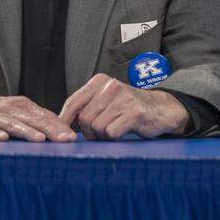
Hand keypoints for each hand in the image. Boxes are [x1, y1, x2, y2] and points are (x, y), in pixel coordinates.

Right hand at [0, 86, 76, 141]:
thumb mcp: (17, 112)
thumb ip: (36, 120)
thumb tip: (60, 132)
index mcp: (24, 106)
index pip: (45, 116)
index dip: (59, 127)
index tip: (72, 137)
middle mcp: (11, 109)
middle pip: (34, 120)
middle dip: (51, 130)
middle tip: (65, 139)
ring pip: (13, 124)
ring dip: (27, 131)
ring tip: (39, 139)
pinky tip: (2, 138)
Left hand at [58, 73, 190, 139]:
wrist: (161, 109)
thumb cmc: (128, 108)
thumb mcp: (105, 100)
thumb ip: (85, 107)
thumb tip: (58, 124)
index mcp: (100, 81)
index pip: (73, 102)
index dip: (65, 121)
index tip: (63, 134)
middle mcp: (111, 86)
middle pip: (84, 119)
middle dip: (89, 131)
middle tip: (100, 133)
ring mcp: (123, 98)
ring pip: (97, 127)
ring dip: (103, 135)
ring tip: (114, 129)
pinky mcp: (135, 113)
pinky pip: (112, 133)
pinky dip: (115, 138)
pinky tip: (124, 131)